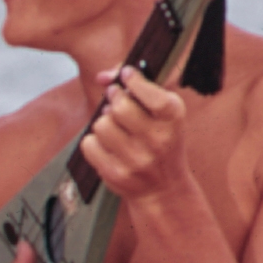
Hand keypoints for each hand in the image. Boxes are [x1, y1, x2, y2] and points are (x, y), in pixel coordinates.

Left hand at [84, 64, 193, 208]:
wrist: (163, 187)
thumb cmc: (160, 140)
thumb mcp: (163, 112)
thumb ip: (138, 86)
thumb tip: (102, 76)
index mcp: (173, 118)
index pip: (148, 92)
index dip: (132, 80)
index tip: (126, 75)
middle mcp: (157, 139)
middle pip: (119, 107)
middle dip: (114, 99)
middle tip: (116, 101)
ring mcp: (136, 159)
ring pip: (101, 125)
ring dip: (104, 122)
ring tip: (116, 128)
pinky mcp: (116, 174)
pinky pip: (89, 144)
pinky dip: (94, 141)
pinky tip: (108, 145)